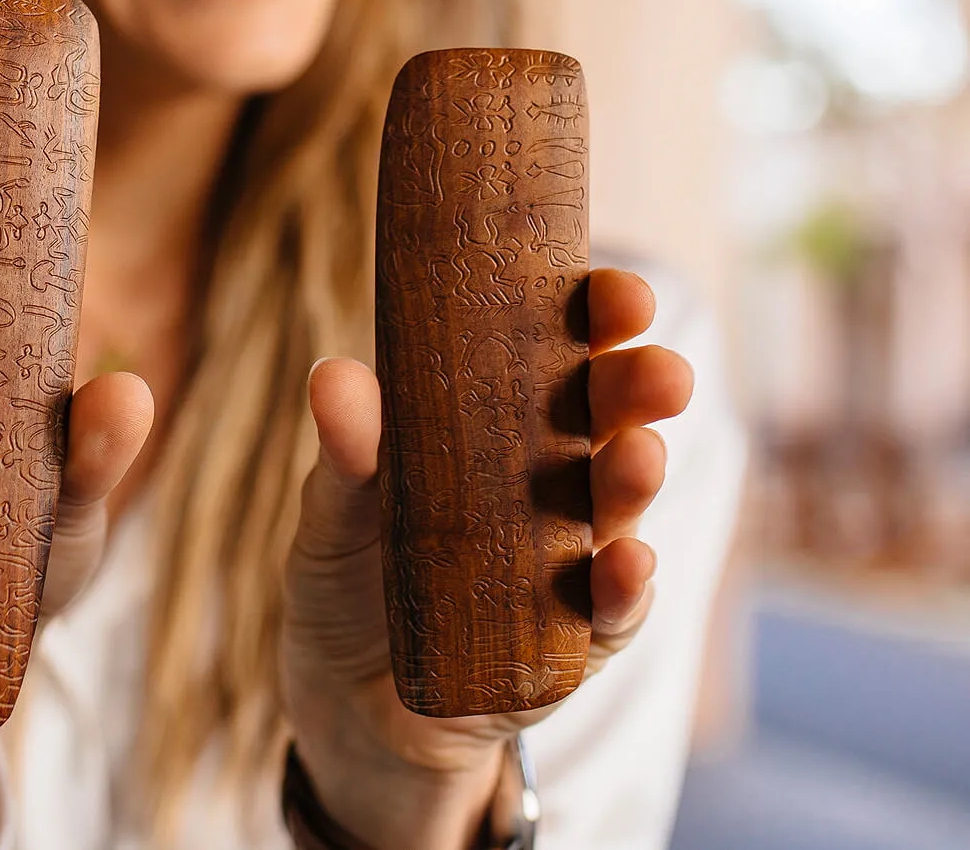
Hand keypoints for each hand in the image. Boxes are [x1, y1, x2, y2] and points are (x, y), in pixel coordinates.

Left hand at [280, 268, 690, 849]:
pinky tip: (624, 563)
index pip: (562, 352)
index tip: (612, 291)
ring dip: (636, 481)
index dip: (596, 316)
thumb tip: (337, 377)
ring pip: (620, 508)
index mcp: (499, 422)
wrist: (345, 701)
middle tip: (658, 371)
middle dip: (639, 389)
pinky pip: (610, 613)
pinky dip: (622, 591)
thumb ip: (346, 453)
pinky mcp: (571, 640)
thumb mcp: (335, 511)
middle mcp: (548, 480)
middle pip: (609, 419)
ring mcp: (569, 557)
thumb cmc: (349, 577)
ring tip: (635, 457)